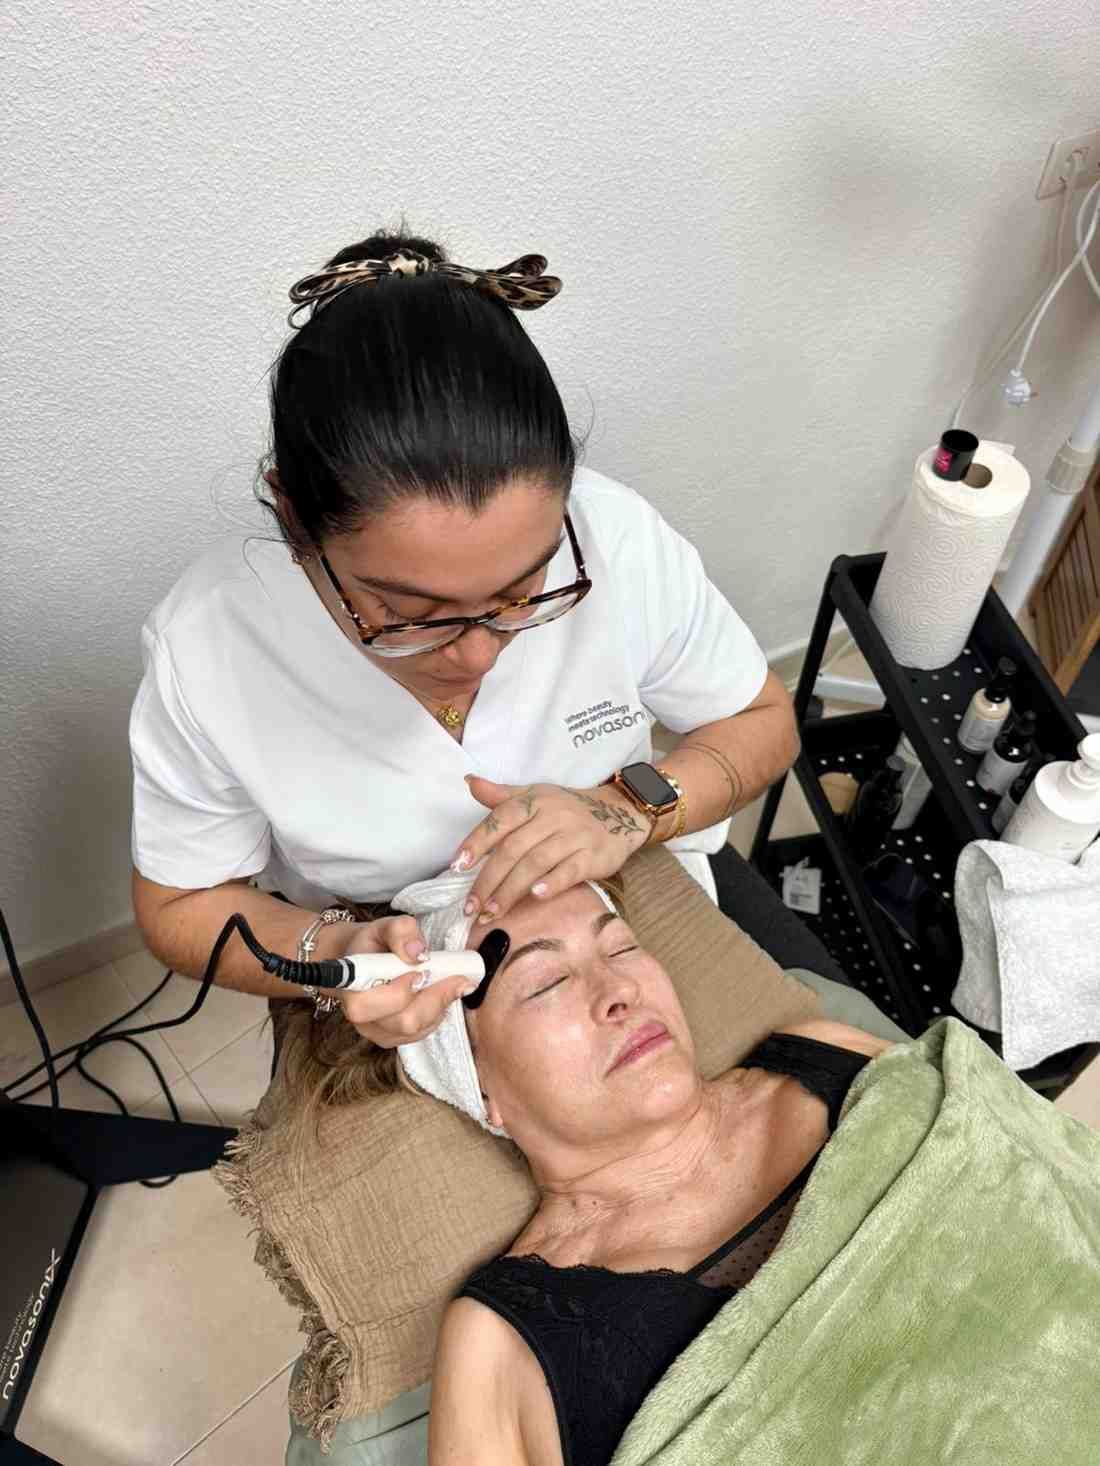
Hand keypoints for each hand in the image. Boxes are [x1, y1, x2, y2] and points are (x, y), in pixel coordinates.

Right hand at [332, 916, 476, 1047]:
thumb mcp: (385, 926)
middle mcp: (361, 1016)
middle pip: (404, 1021)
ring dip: (439, 1005)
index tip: (424, 971)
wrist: (366, 960)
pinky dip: (437, 1013)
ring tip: (448, 982)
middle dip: (434, 998)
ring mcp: (377, 1031)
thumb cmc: (374, 944)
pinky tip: (438, 994)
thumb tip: (417, 952)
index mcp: (351, 987)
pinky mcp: (393, 1038)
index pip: (371, 1004)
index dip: (402, 991)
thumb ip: (401, 931)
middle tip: (455, 977)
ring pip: (417, 1029)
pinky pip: (422, 1032)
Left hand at [453, 777, 654, 923]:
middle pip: (513, 849)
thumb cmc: (567, 809)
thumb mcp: (536, 797)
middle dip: (489, 879)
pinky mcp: (593, 856)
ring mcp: (574, 836)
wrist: (619, 814)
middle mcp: (553, 816)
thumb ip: (501, 796)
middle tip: (471, 906)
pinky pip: (569, 871)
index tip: (456, 866)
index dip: (477, 843)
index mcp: (534, 802)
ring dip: (511, 890)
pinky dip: (551, 883)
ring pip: (536, 863)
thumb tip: (469, 782)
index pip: (500, 820)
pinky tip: (535, 896)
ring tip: (492, 911)